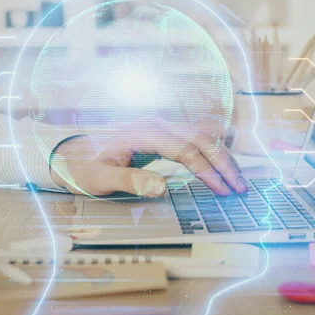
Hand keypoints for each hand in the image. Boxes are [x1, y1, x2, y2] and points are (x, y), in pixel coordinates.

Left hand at [50, 120, 246, 196]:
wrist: (74, 156)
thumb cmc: (86, 168)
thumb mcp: (101, 179)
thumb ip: (130, 182)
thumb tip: (163, 187)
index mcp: (143, 133)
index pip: (185, 149)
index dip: (206, 170)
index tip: (222, 190)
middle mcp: (156, 125)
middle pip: (201, 138)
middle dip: (224, 163)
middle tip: (240, 188)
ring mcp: (161, 126)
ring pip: (202, 134)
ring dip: (222, 155)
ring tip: (238, 178)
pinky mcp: (164, 133)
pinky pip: (196, 135)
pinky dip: (214, 148)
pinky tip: (224, 161)